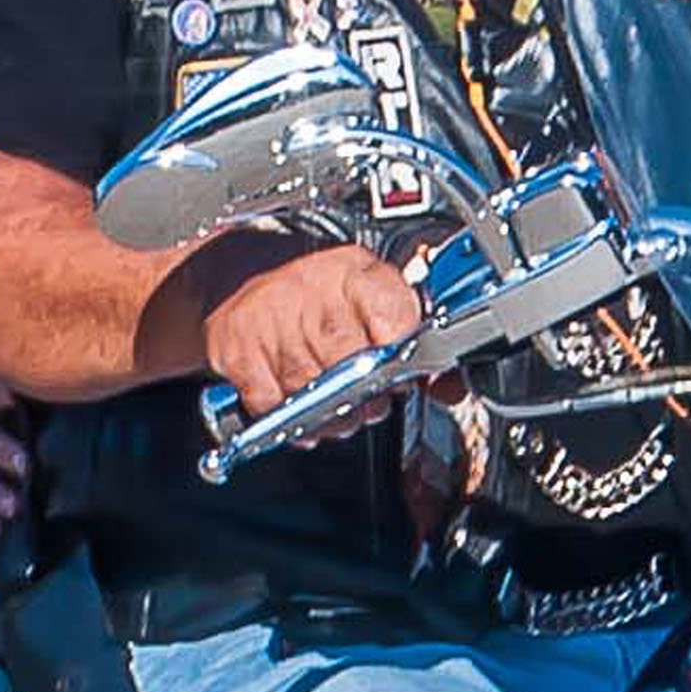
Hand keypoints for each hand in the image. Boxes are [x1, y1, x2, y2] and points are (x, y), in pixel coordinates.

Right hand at [199, 242, 422, 440]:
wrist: (241, 272)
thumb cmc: (316, 291)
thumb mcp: (372, 293)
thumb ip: (416, 337)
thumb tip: (452, 386)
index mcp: (355, 273)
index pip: (394, 318)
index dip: (402, 352)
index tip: (403, 367)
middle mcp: (310, 292)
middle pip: (353, 365)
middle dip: (368, 396)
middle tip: (369, 399)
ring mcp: (270, 322)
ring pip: (313, 393)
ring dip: (331, 415)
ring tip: (335, 403)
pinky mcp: (239, 351)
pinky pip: (273, 405)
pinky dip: (290, 419)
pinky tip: (299, 405)